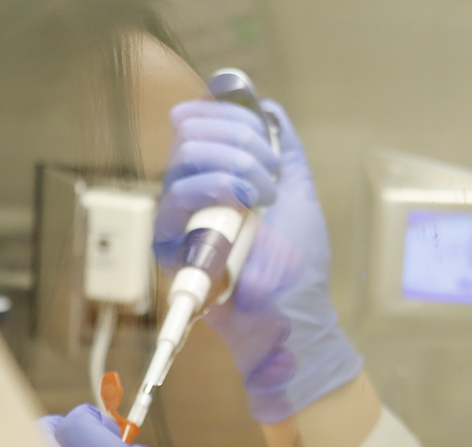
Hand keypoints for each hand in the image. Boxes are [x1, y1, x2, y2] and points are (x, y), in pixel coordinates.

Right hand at [154, 98, 361, 422]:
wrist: (293, 314)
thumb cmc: (298, 267)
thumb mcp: (300, 197)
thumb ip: (286, 152)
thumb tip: (269, 108)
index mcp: (225, 179)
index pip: (208, 125)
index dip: (231, 117)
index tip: (264, 138)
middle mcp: (199, 194)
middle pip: (193, 134)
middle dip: (238, 142)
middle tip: (269, 176)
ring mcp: (184, 219)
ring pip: (183, 159)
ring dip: (233, 166)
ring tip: (263, 197)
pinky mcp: (170, 245)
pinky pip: (174, 200)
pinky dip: (209, 189)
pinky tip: (241, 205)